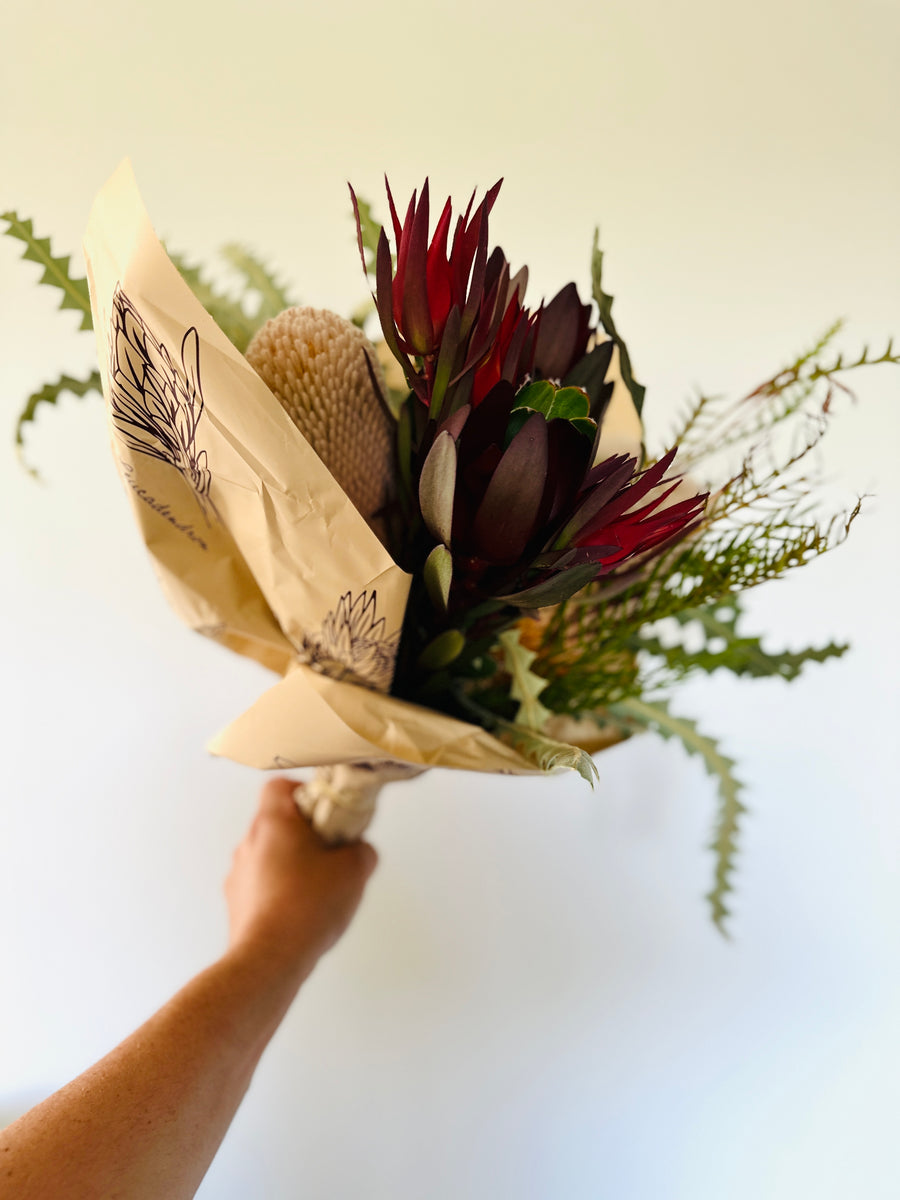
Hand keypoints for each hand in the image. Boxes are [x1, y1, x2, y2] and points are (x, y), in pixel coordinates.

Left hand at [225, 778, 377, 972]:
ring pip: (269, 856)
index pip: (279, 786)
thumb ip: (362, 850)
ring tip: (319, 890)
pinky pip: (262, 886)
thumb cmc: (307, 907)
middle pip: (277, 823)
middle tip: (331, 853)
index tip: (325, 812)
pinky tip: (303, 913)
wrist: (270, 959)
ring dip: (293, 866)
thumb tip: (360, 851)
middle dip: (305, 835)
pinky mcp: (237, 904)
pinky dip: (281, 892)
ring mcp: (238, 875)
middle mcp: (249, 843)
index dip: (305, 793)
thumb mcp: (355, 870)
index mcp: (272, 823)